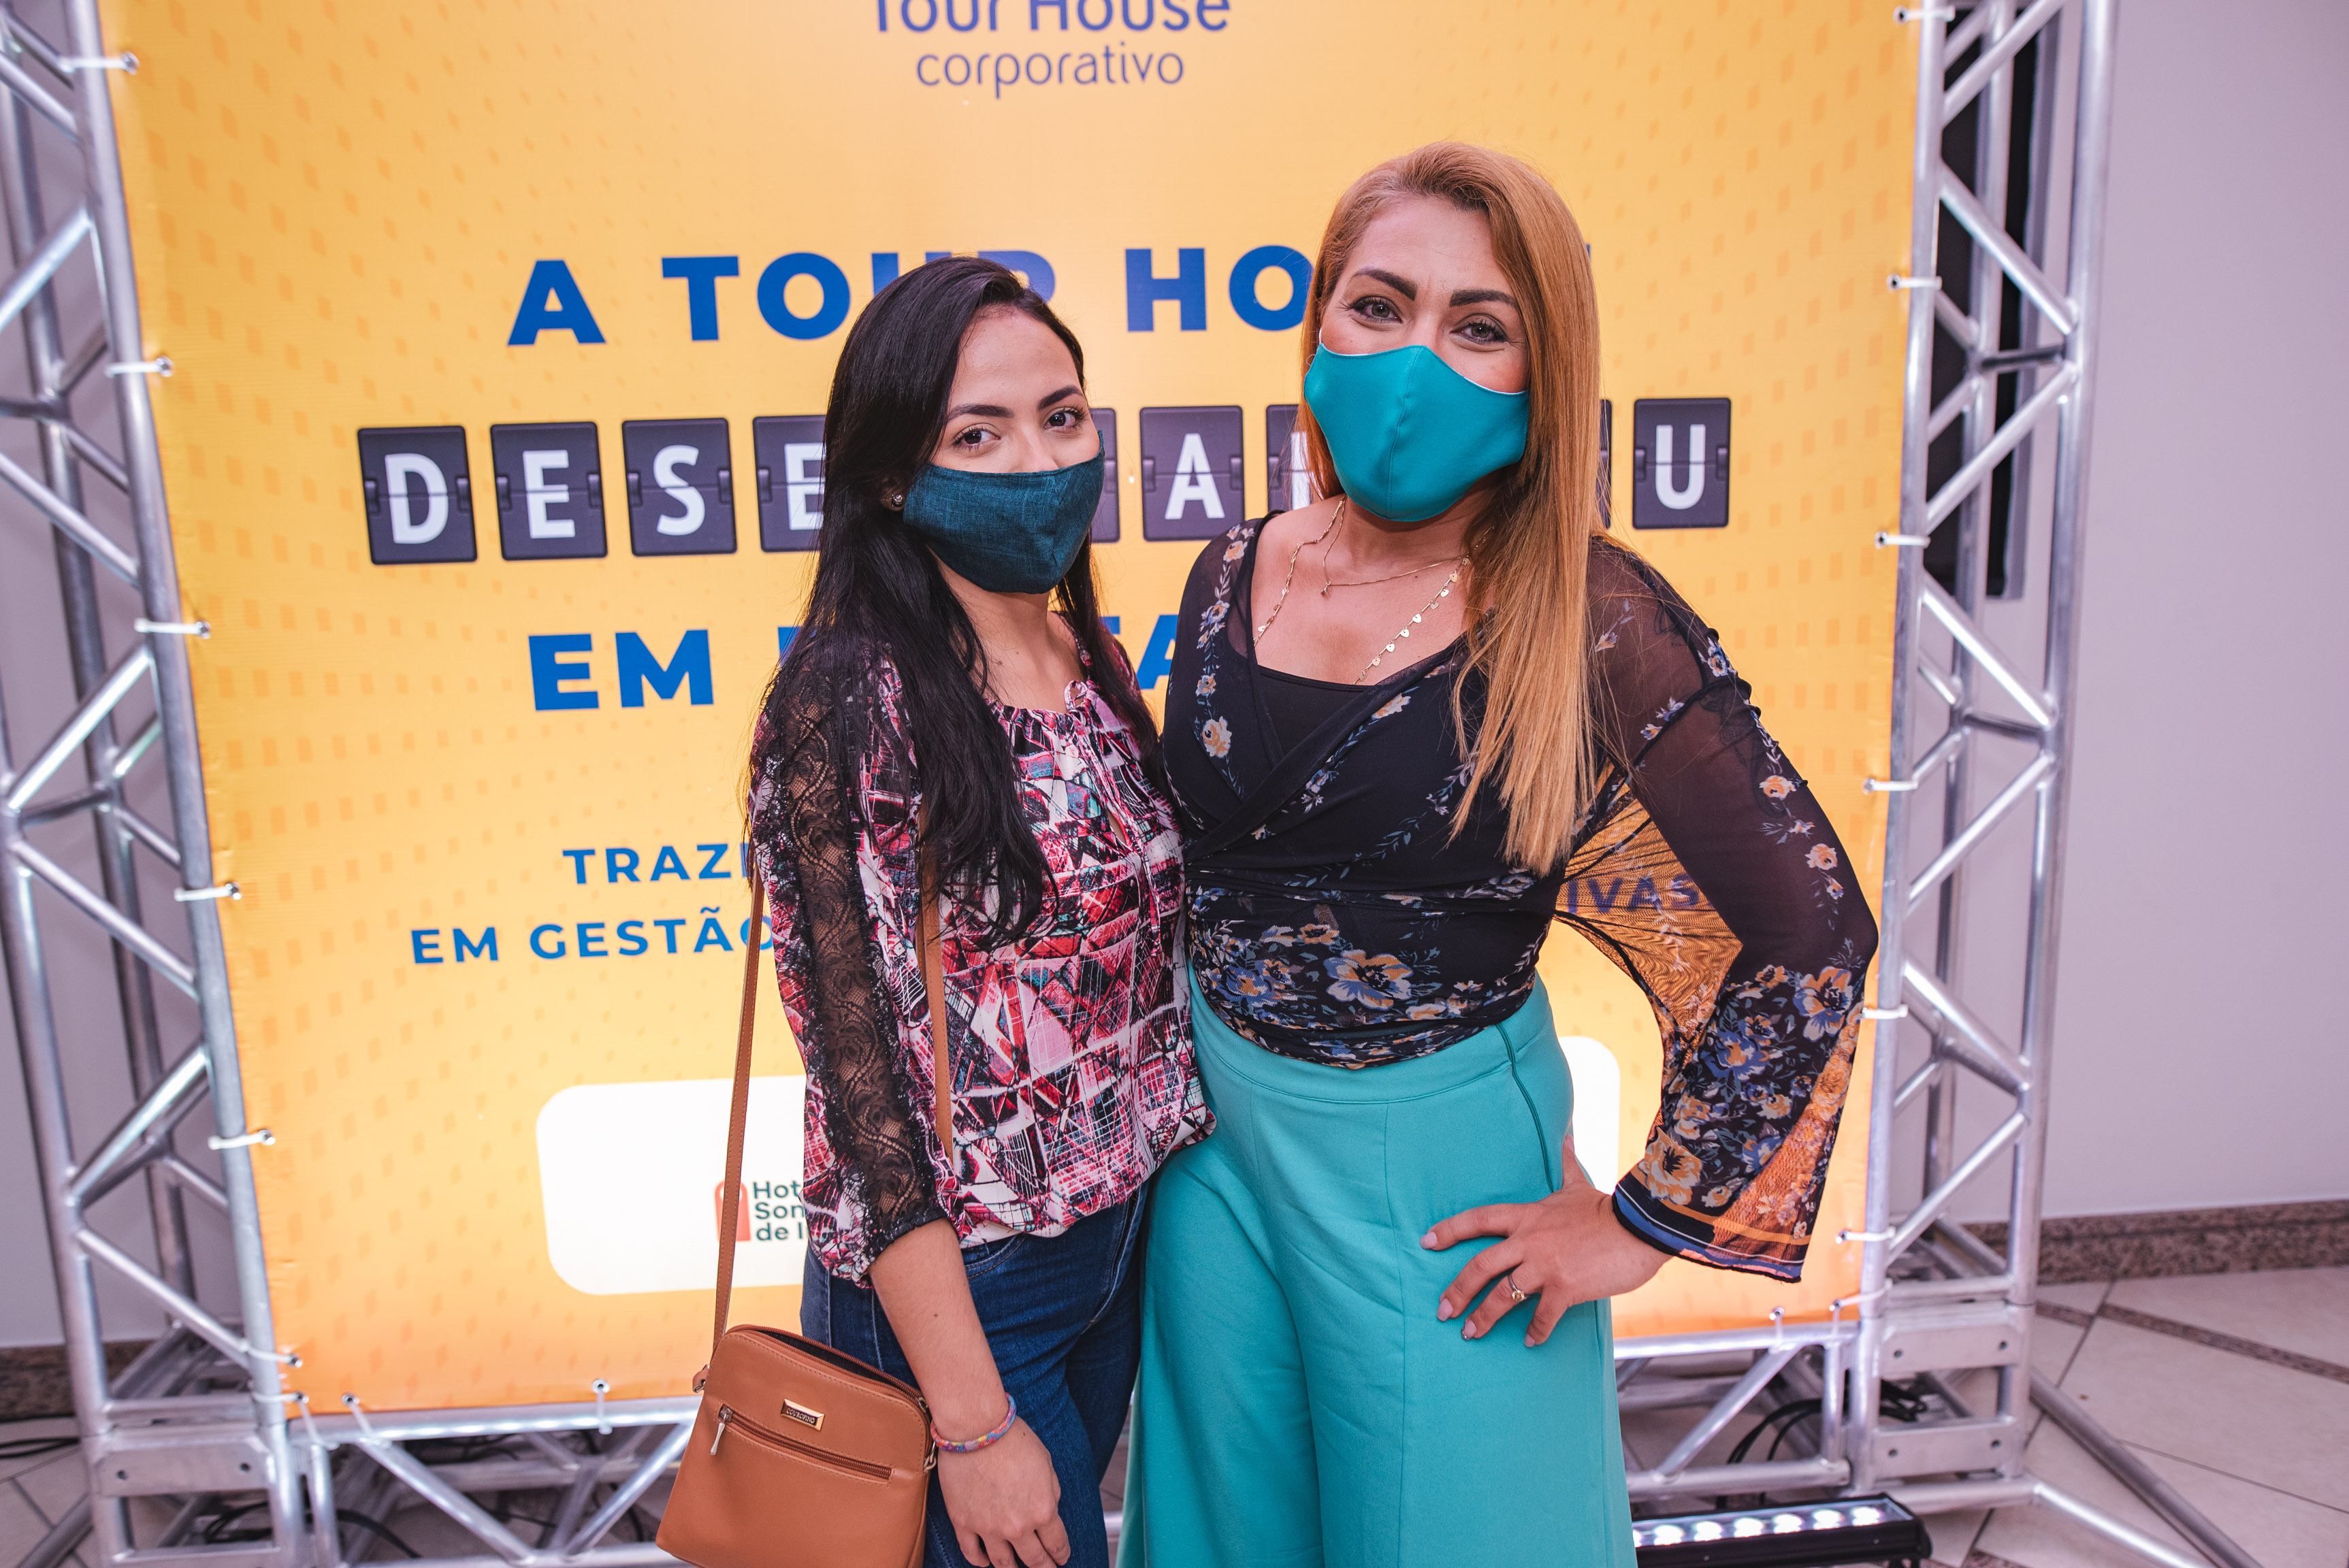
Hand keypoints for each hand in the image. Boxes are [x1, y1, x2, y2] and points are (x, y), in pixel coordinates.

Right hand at [936, 1416, 1067, 1567]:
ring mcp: (988, 1528)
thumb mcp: (1046, 1463)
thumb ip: (1051, 1491)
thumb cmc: (1013, 1439)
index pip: (1057, 1544)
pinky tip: (985, 1563)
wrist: (976, 1429)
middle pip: (1033, 1560)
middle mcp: (1018, 1526)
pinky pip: (971, 1552)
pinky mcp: (964, 1523)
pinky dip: (979, 1562)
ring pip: (1003, 1563)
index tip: (1062, 1559)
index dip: (1061, 1554)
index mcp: (1043, 1510)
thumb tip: (1050, 1507)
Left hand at [1421, 1133, 1669, 1345]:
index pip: (1478, 1220)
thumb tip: (1565, 1137)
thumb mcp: (1578, 1186)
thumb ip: (1566, 1164)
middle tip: (1442, 1312)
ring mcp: (1546, 1266)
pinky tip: (1530, 1342)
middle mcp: (1529, 1241)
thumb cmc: (1607, 1209)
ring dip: (1484, 1317)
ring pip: (1503, 1295)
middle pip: (1480, 1266)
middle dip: (1457, 1290)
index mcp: (1527, 1217)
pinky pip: (1542, 1315)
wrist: (1640, 1227)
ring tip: (1470, 1333)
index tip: (1426, 1242)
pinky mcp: (1567, 1288)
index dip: (1449, 1230)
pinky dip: (1535, 1331)